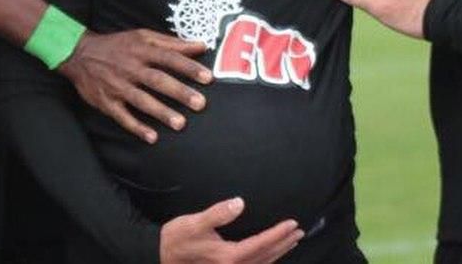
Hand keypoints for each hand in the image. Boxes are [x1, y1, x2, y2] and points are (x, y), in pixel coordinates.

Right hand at [58, 29, 210, 143]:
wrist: (80, 54)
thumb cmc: (118, 45)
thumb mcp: (142, 36)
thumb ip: (172, 42)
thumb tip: (201, 46)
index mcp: (141, 49)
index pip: (168, 58)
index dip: (188, 67)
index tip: (207, 78)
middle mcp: (130, 67)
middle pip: (157, 80)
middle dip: (179, 92)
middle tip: (200, 103)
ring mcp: (118, 86)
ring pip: (142, 100)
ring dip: (161, 112)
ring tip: (180, 124)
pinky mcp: (107, 101)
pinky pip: (122, 116)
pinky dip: (136, 127)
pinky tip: (152, 137)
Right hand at [160, 197, 301, 263]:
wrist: (162, 257)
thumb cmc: (177, 239)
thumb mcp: (194, 223)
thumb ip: (217, 214)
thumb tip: (240, 202)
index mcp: (229, 257)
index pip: (261, 244)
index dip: (278, 234)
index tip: (293, 223)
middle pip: (266, 256)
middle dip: (284, 243)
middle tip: (299, 231)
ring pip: (263, 263)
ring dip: (278, 252)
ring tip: (291, 241)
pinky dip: (267, 259)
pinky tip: (270, 253)